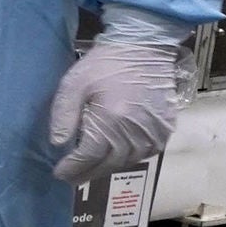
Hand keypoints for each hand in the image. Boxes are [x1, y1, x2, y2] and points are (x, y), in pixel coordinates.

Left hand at [46, 29, 184, 181]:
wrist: (145, 48)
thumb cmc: (106, 64)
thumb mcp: (74, 83)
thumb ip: (64, 115)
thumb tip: (59, 144)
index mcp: (111, 120)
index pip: (89, 155)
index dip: (73, 168)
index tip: (59, 174)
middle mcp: (136, 131)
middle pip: (109, 163)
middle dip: (88, 173)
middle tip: (72, 178)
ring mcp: (154, 132)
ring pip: (127, 161)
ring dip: (107, 167)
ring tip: (90, 169)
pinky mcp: (166, 129)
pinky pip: (146, 153)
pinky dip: (128, 158)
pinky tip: (115, 155)